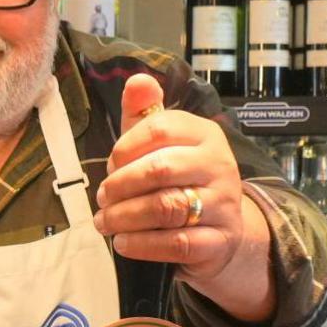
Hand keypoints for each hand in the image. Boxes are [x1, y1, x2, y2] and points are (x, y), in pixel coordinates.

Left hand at [93, 74, 274, 320]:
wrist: (222, 229)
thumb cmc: (182, 179)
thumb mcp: (163, 144)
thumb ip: (145, 114)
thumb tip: (137, 81)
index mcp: (205, 134)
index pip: (160, 129)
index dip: (125, 148)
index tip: (109, 166)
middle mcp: (220, 165)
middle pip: (161, 169)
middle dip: (121, 185)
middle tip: (102, 198)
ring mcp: (224, 204)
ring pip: (166, 207)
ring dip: (125, 217)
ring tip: (104, 222)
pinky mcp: (220, 241)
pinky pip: (177, 242)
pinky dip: (142, 245)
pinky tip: (122, 243)